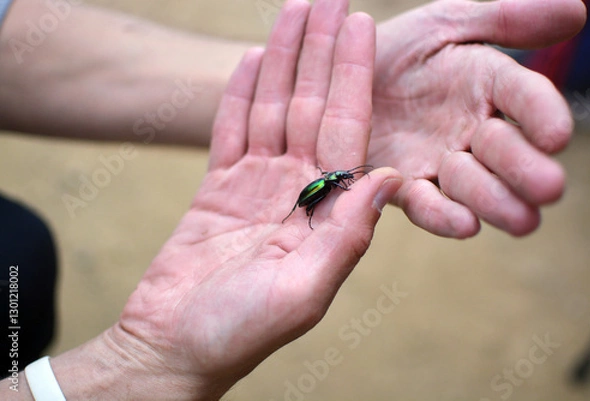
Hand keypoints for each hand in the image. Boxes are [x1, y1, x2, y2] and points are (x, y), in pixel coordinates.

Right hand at [110, 1, 399, 398]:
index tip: (361, 26)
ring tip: (291, 11)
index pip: (347, 128)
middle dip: (320, 52)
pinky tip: (251, 59)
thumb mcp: (302, 290)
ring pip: (273, 108)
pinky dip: (239, 95)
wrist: (175, 346)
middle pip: (312, 106)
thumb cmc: (239, 331)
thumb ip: (348, 234)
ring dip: (283, 60)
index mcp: (325, 211)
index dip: (354, 76)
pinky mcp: (219, 187)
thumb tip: (391, 176)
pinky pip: (231, 130)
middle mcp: (298, 191)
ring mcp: (258, 185)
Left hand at [370, 0, 585, 237]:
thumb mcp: (444, 23)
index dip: (541, 113)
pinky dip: (443, 216)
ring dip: (494, 200)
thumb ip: (504, 18)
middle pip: (505, 153)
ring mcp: (438, 163)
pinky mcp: (402, 186)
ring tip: (520, 218)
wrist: (339, 75)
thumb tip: (578, 10)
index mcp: (487, 85)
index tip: (555, 134)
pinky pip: (425, 205)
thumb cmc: (398, 51)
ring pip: (473, 187)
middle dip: (525, 170)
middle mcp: (471, 131)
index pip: (524, 97)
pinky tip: (463, 224)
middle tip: (547, 187)